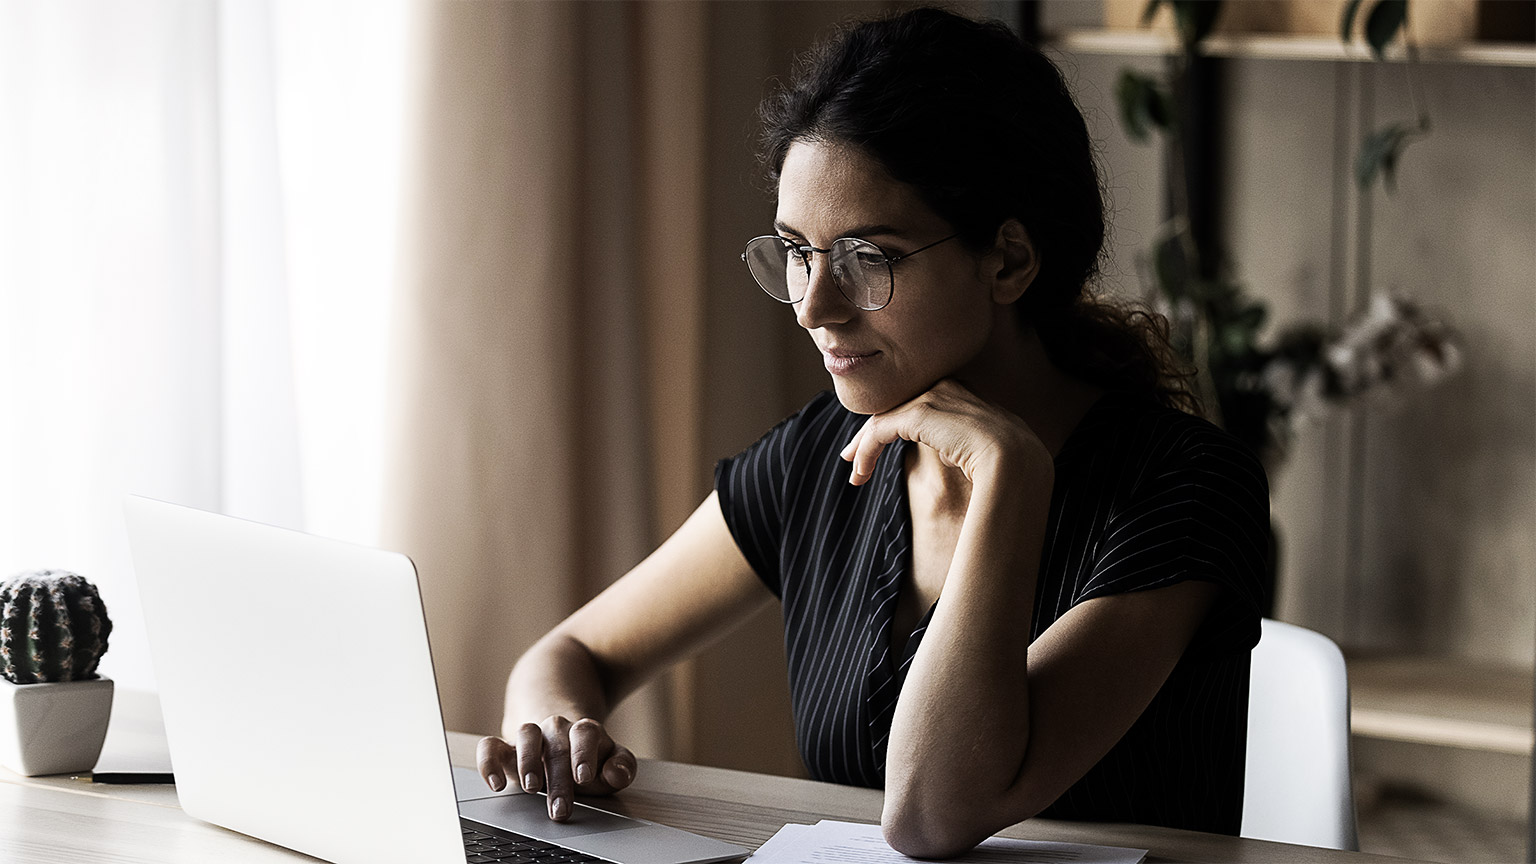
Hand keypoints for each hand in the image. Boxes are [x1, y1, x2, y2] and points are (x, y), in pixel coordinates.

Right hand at [477, 715, 636, 820]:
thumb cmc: (585, 757)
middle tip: (561, 809)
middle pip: (557, 745)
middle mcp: (555, 729)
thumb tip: (616, 773)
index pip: (585, 733)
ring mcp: (529, 736)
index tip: (583, 777)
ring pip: (526, 733)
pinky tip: (495, 783)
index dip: (584, 754)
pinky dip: (489, 762)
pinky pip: (490, 746)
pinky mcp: (505, 748)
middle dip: (558, 779)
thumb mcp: (609, 760)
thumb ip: (622, 766)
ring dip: (528, 760)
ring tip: (531, 787)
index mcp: (583, 731)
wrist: (557, 736)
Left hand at [839, 379, 1049, 486]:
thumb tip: (946, 456)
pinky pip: (880, 430)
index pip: (918, 405)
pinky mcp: (920, 412)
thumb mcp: (984, 452)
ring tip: (855, 473)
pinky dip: (866, 452)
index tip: (881, 448)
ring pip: (885, 418)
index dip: (896, 426)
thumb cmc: (1011, 467)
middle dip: (872, 432)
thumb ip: (962, 447)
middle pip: (897, 407)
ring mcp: (933, 396)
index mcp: (964, 394)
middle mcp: (946, 387)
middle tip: (852, 455)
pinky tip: (860, 473)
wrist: (1018, 463)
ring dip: (864, 447)